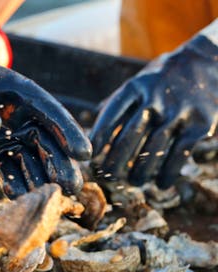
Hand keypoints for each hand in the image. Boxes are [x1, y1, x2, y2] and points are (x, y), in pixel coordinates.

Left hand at [0, 12, 90, 197]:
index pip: (50, 113)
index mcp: (22, 94)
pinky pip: (7, 170)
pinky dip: (13, 184)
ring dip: (40, 180)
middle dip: (60, 165)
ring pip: (30, 161)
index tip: (84, 152)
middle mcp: (20, 118)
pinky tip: (17, 198)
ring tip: (50, 200)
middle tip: (72, 188)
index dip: (67, 132)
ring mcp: (6, 137)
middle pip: (46, 142)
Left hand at [90, 30, 217, 187]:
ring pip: (154, 149)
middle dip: (116, 161)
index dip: (98, 140)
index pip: (110, 116)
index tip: (90, 158)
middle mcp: (155, 98)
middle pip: (130, 136)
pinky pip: (180, 153)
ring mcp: (179, 111)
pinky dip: (169, 171)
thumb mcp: (140, 80)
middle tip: (108, 176)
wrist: (210, 61)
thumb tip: (92, 123)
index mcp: (135, 87)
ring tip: (134, 182)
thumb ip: (118, 102)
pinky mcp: (201, 123)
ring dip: (141, 171)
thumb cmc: (166, 77)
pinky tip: (161, 184)